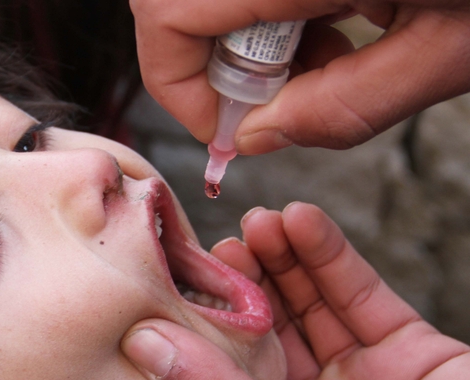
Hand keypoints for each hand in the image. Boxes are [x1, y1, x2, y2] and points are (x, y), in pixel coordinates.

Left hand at [122, 202, 469, 379]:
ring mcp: (360, 378)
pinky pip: (361, 296)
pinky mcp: (408, 351)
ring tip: (260, 219)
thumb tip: (140, 345)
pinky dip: (331, 255)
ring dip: (284, 259)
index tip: (180, 274)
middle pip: (266, 330)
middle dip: (246, 280)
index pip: (224, 369)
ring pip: (310, 306)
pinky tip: (302, 221)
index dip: (203, 321)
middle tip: (224, 238)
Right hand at [130, 0, 469, 152]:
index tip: (228, 129)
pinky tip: (340, 15)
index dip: (177, 86)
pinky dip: (277, 9)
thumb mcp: (456, 48)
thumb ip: (345, 106)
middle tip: (289, 91)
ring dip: (251, 36)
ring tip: (331, 52)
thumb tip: (258, 137)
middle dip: (216, 62)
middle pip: (177, 0)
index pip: (167, 18)